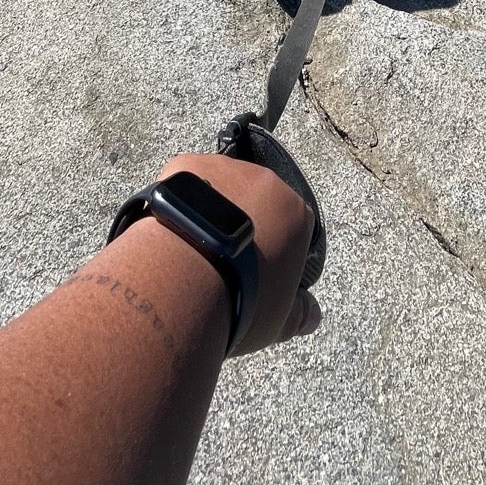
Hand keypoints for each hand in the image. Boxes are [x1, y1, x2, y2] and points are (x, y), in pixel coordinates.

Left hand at [158, 153, 321, 353]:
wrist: (185, 279)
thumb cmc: (240, 301)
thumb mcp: (279, 320)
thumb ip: (300, 312)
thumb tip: (312, 315)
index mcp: (296, 214)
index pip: (293, 230)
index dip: (276, 253)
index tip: (257, 276)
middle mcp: (266, 182)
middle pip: (258, 203)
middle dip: (246, 228)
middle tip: (224, 263)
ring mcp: (225, 169)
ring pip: (221, 189)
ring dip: (213, 212)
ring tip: (194, 250)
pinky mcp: (186, 165)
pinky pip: (187, 181)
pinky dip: (181, 202)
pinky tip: (172, 231)